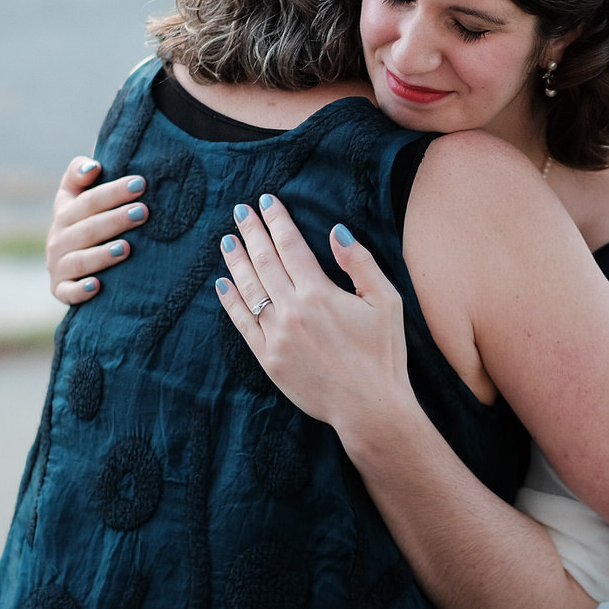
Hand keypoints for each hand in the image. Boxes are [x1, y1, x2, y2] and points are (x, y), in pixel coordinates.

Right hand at [46, 156, 147, 304]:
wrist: (69, 265)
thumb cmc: (85, 222)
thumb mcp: (76, 196)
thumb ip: (78, 175)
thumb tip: (93, 166)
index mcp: (64, 212)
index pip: (88, 200)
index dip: (113, 191)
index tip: (140, 183)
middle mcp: (58, 239)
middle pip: (87, 228)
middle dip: (115, 220)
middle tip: (143, 213)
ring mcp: (58, 265)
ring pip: (80, 260)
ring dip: (102, 255)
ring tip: (127, 248)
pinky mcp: (60, 289)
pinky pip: (68, 292)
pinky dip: (80, 290)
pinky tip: (97, 286)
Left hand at [216, 194, 411, 434]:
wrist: (369, 408)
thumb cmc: (384, 354)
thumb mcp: (386, 302)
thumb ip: (360, 263)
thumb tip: (336, 231)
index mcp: (320, 293)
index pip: (290, 245)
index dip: (277, 220)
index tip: (266, 201)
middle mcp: (292, 310)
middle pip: (264, 260)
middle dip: (251, 232)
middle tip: (240, 211)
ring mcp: (276, 336)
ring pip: (248, 289)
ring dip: (235, 261)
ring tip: (227, 240)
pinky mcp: (268, 358)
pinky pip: (241, 323)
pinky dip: (230, 301)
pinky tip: (222, 284)